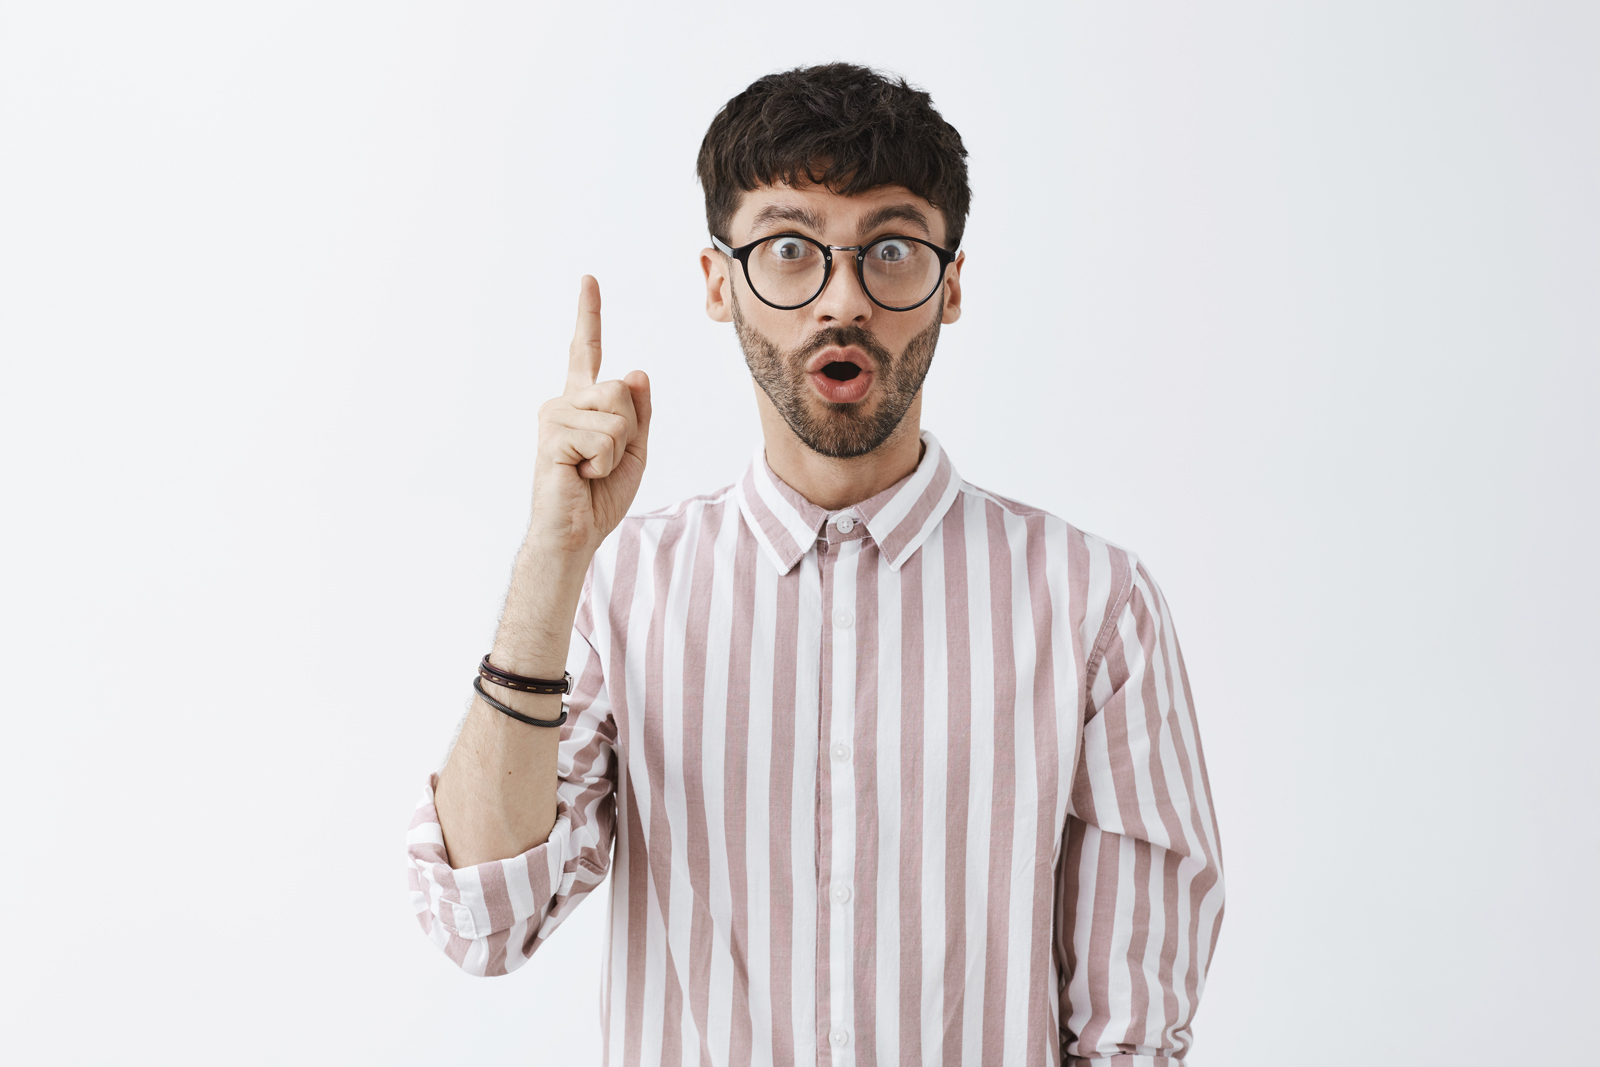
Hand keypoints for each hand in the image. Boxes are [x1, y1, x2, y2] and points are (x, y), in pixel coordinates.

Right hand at [528, 276, 651, 558]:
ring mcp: (555, 414)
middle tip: (602, 461)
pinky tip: (582, 475)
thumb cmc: (600, 494)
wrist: (575, 533)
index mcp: (583, 401)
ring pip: (617, 412)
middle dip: (629, 430)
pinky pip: (606, 437)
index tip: (589, 279)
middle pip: (621, 388)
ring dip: (617, 450)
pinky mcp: (552, 434)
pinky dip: (606, 463)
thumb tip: (635, 371)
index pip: (587, 350)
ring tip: (590, 469)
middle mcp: (564, 400)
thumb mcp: (635, 449)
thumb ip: (639, 411)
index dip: (589, 314)